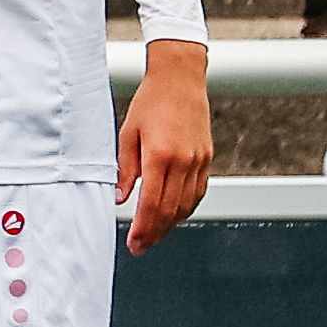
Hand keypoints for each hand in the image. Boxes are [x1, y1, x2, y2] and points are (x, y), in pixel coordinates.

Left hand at [118, 39, 212, 253]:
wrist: (180, 80)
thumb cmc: (150, 103)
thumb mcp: (127, 134)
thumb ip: (124, 169)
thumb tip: (119, 199)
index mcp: (161, 155)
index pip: (152, 203)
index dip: (143, 228)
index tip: (134, 243)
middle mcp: (184, 161)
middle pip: (171, 210)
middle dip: (155, 233)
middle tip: (140, 246)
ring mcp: (199, 161)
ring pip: (187, 205)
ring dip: (170, 224)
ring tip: (153, 235)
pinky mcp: (207, 158)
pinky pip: (197, 192)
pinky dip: (184, 208)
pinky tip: (172, 215)